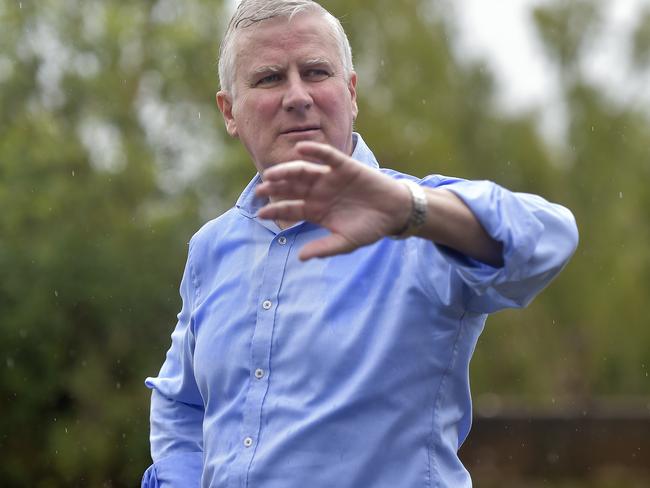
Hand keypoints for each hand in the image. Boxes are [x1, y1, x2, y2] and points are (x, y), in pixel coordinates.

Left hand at [255, 141, 410, 259]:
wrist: (394, 213)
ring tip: (273, 173)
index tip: (261, 214)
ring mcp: (330, 178)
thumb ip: (323, 248)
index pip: (290, 209)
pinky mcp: (344, 166)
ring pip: (303, 171)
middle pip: (291, 188)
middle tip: (260, 190)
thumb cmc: (369, 228)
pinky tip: (301, 148)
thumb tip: (300, 258)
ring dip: (287, 171)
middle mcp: (318, 192)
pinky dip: (315, 151)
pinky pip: (327, 156)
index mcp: (315, 210)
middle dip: (275, 189)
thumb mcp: (345, 242)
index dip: (275, 210)